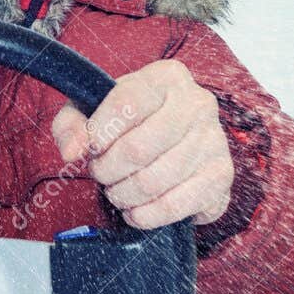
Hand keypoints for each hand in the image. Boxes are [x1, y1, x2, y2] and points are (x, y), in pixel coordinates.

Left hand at [50, 60, 232, 229]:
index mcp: (167, 77)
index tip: (91, 147)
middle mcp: (198, 104)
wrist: (175, 139)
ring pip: (153, 181)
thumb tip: (73, 151)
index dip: (100, 132)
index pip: (127, 104)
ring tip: (116, 190)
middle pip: (138, 148)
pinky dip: (146, 215)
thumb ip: (72, 123)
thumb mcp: (94, 109)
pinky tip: (136, 209)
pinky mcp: (221, 177)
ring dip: (123, 194)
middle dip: (107, 169)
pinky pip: (175, 206)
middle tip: (101, 173)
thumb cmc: (131, 120)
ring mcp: (214, 141)